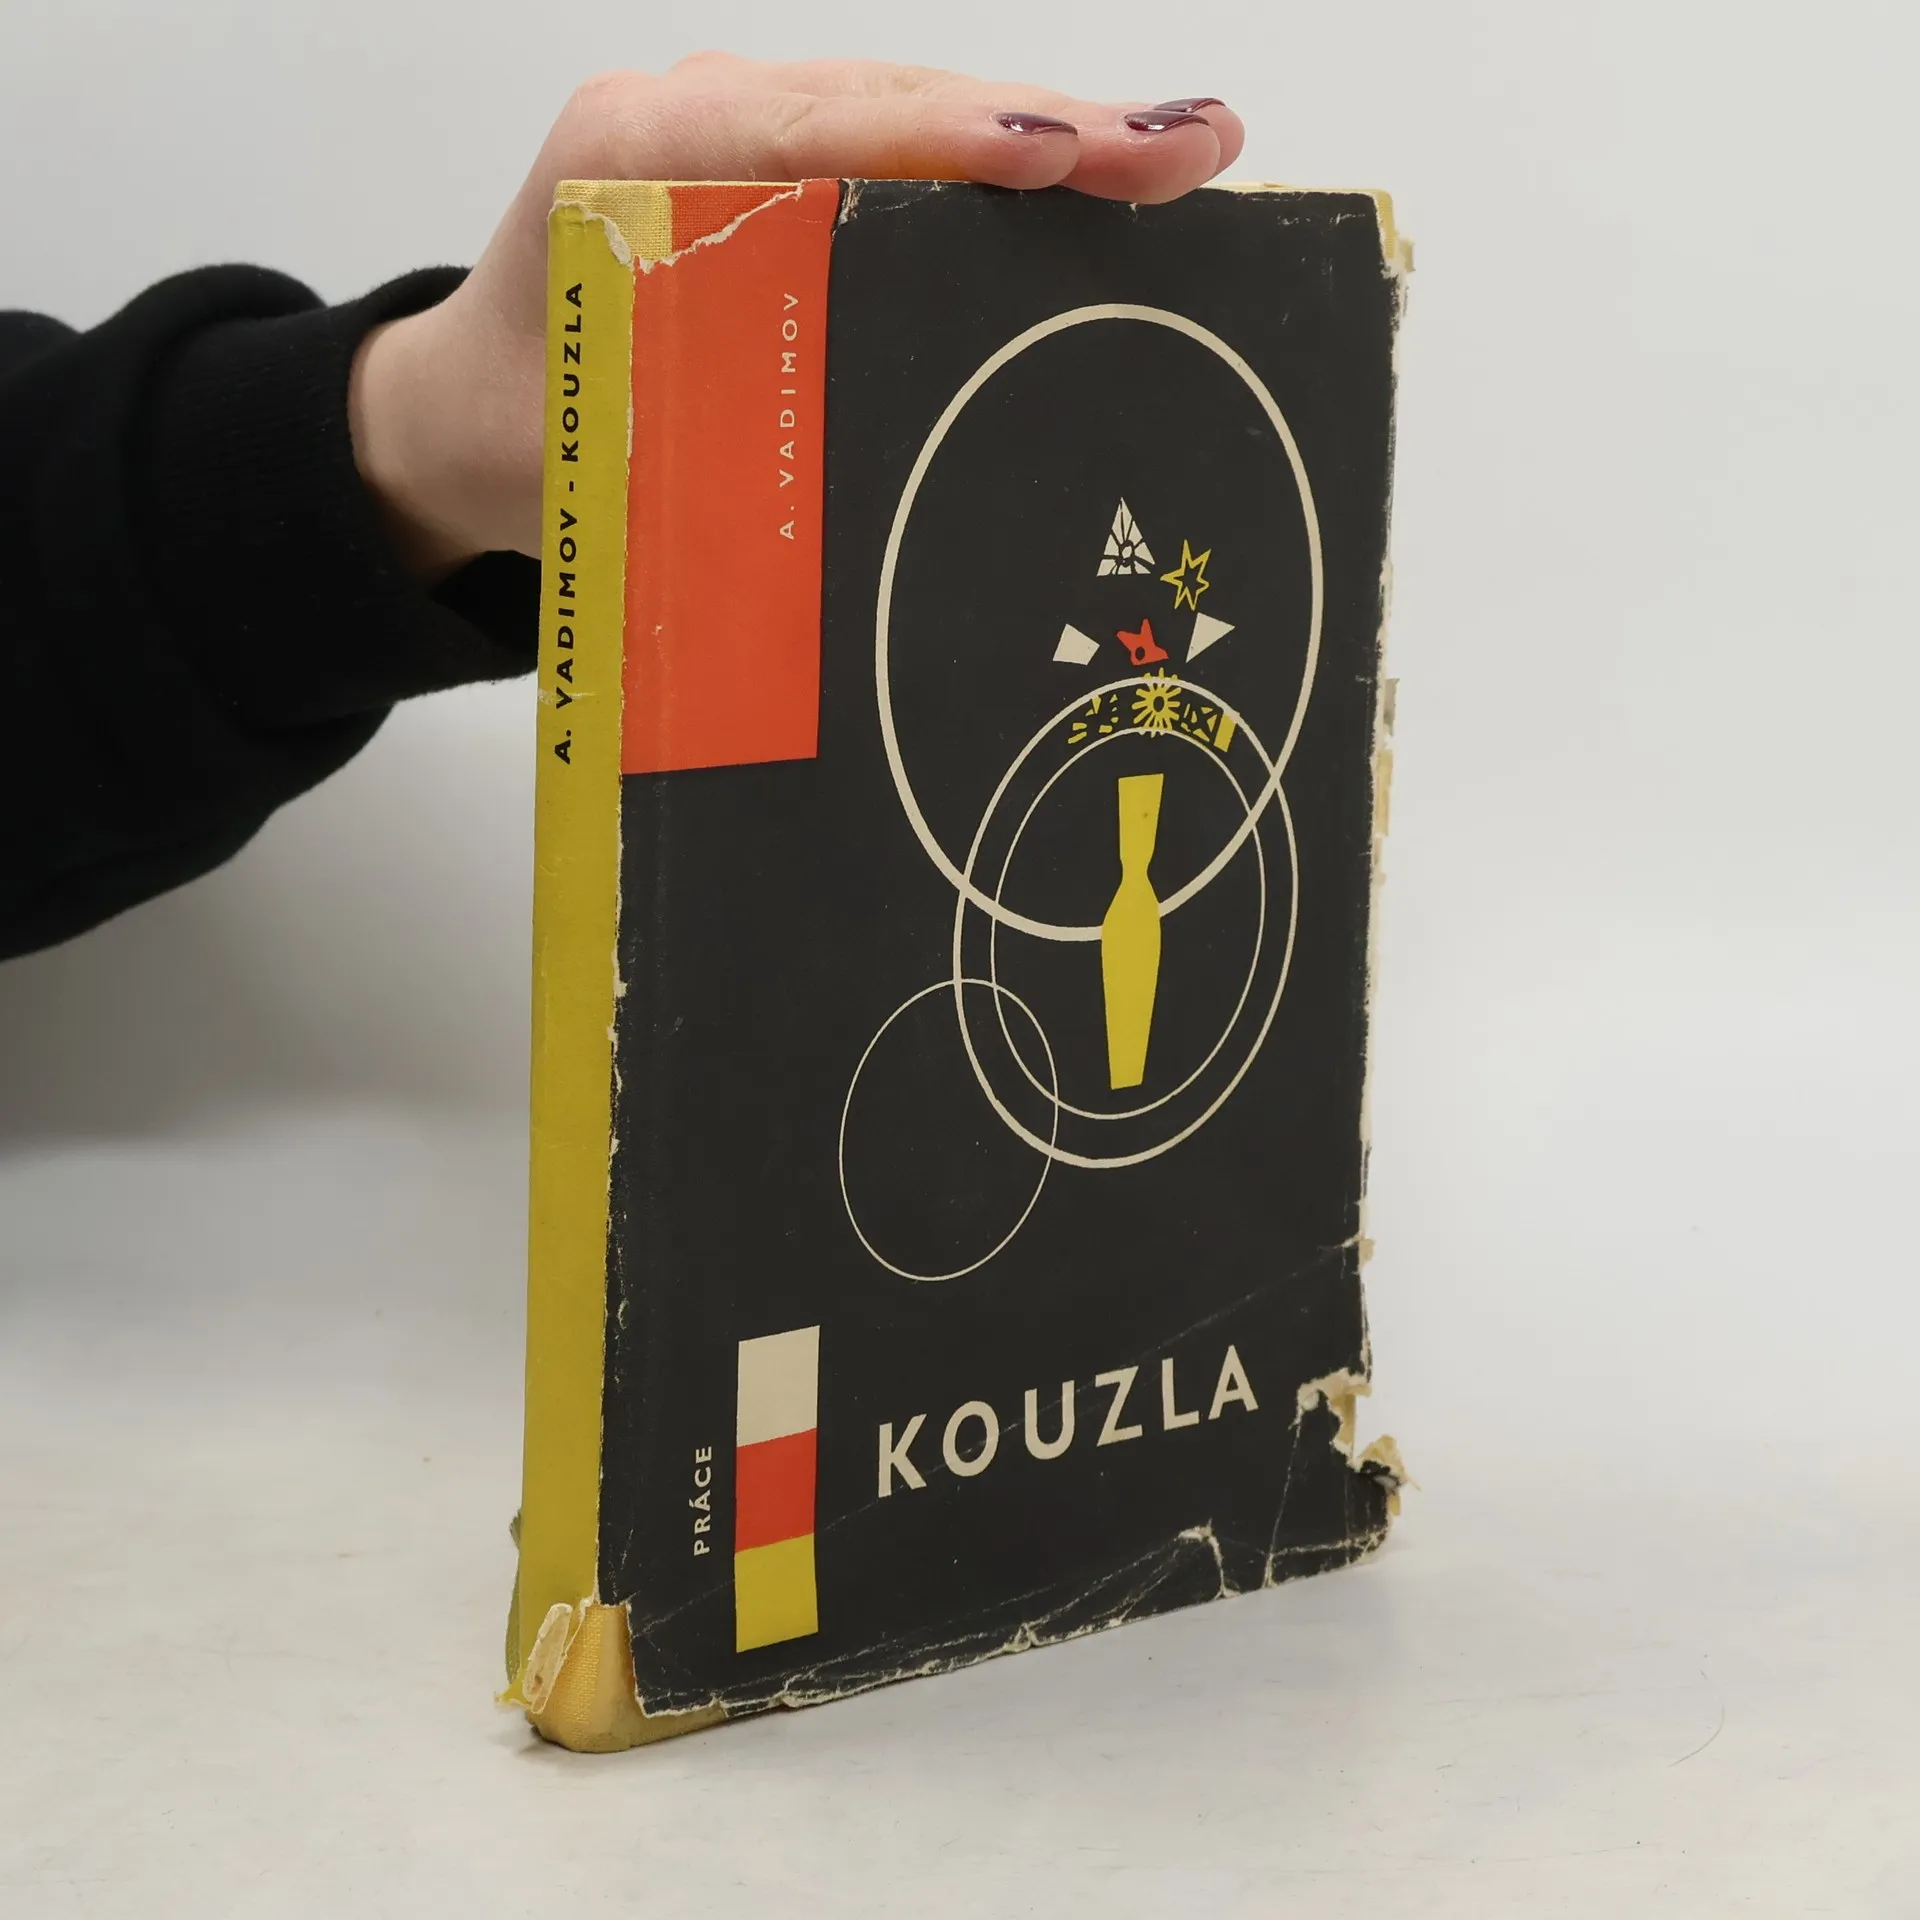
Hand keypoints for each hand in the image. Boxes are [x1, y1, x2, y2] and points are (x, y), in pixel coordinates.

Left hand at [348, 56, 1244, 575]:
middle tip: (1188, 148)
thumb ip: (710, 439)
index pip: (816, 134)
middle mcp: (690, 117)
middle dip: (1047, 129)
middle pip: (893, 103)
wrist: (458, 411)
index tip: (1058, 154)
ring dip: (1050, 136)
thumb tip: (866, 456)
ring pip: (914, 111)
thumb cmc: (522, 440)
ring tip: (1182, 151)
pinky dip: (1003, 163)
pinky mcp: (776, 159)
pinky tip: (1101, 178)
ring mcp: (738, 127)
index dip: (947, 144)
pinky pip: (903, 146)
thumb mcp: (601, 460)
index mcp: (629, 163)